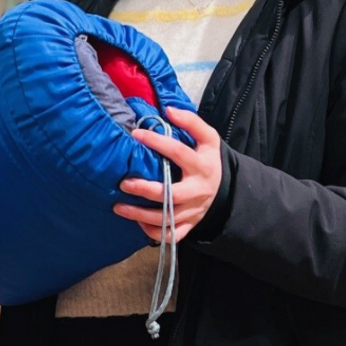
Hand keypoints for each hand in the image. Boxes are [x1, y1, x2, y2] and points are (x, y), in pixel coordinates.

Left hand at [116, 107, 222, 244]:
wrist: (226, 189)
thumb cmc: (207, 159)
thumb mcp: (208, 138)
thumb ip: (191, 122)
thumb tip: (168, 110)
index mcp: (202, 166)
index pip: (178, 152)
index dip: (157, 142)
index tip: (136, 134)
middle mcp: (198, 191)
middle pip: (171, 194)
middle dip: (146, 190)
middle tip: (124, 183)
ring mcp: (193, 211)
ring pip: (166, 219)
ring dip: (140, 215)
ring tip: (118, 207)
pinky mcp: (189, 225)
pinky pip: (171, 235)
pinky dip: (153, 232)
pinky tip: (137, 222)